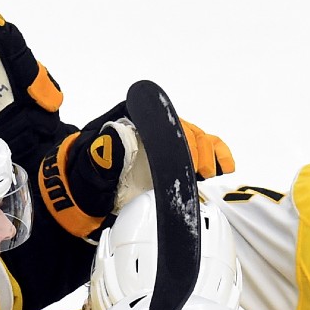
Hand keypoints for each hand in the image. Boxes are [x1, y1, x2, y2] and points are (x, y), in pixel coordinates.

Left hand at [39, 102, 236, 236]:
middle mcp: (150, 126)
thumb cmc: (86, 177)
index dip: (175, 132)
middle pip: (181, 127)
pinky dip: (216, 155)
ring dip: (207, 153)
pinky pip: (201, 149)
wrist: (84, 192)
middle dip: (193, 147)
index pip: (158, 117)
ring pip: (195, 137)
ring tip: (209, 173)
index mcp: (128, 118)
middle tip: (199, 171)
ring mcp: (164, 142)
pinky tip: (225, 167)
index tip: (182, 152)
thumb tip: (117, 139)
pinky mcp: (174, 157)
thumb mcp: (89, 168)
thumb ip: (102, 155)